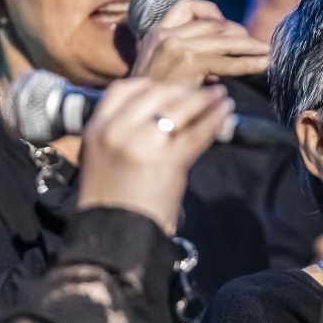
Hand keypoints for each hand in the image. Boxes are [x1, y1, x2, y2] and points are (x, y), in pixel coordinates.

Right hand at [78, 79, 231, 233]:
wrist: (114, 236)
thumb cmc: (113, 201)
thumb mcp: (103, 157)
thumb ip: (124, 131)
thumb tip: (161, 113)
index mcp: (97, 128)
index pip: (124, 89)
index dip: (153, 86)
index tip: (171, 89)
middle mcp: (117, 131)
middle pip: (156, 94)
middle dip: (184, 92)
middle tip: (203, 93)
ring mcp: (141, 144)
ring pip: (180, 109)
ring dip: (206, 100)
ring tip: (221, 98)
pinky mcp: (167, 161)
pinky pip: (196, 133)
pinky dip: (215, 120)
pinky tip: (224, 114)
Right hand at [130, 0, 268, 87]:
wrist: (138, 117)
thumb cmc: (153, 98)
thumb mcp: (162, 67)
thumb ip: (186, 53)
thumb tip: (222, 55)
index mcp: (156, 31)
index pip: (188, 7)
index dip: (213, 14)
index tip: (228, 26)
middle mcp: (165, 33)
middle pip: (213, 23)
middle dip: (239, 33)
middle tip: (258, 44)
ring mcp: (176, 46)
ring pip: (224, 38)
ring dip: (250, 46)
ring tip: (267, 52)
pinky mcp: (190, 63)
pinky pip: (228, 61)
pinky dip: (249, 63)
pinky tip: (263, 65)